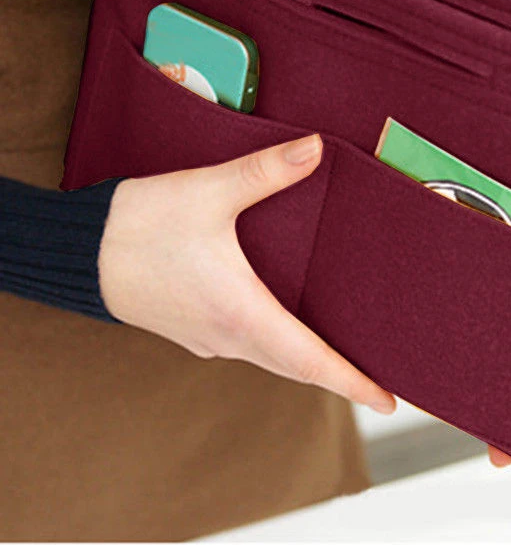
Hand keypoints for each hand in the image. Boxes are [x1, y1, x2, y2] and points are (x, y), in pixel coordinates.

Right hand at [98, 133, 396, 414]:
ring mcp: (210, 337)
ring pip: (273, 358)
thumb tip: (316, 149)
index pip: (311, 361)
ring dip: (310, 361)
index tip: (388, 401)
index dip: (353, 382)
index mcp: (242, 313)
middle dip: (341, 376)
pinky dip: (280, 345)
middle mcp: (229, 336)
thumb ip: (266, 171)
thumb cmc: (140, 226)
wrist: (81, 253)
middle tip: (380, 382)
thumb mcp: (208, 192)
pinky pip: (250, 346)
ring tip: (346, 354)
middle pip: (298, 368)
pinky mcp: (196, 328)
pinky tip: (289, 322)